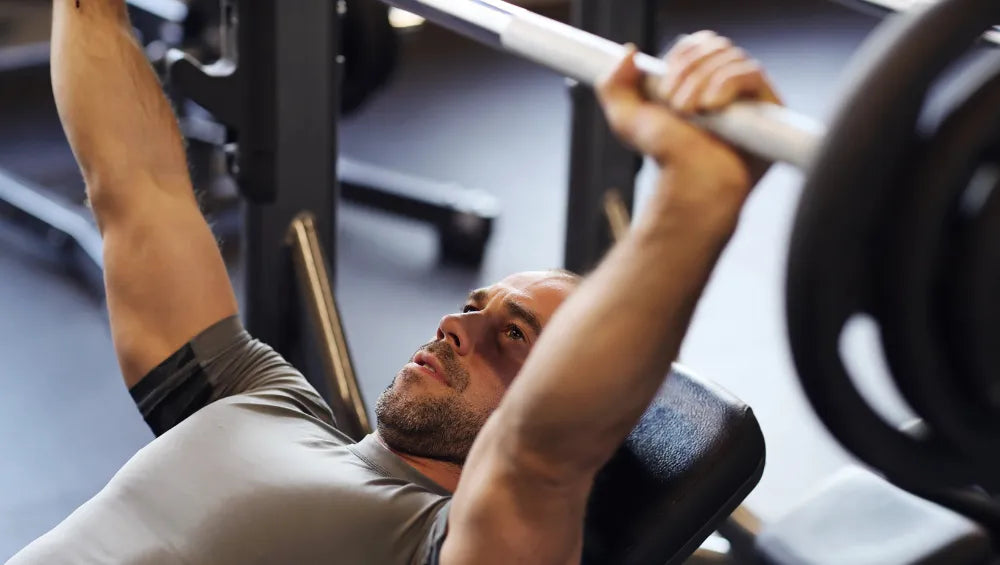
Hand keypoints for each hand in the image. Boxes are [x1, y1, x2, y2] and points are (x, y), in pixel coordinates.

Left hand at [596, 31, 781, 227]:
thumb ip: (613, 85)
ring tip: (691, 113)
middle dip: (689, 70)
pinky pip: (753, 74)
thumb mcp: (627, 120)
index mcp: (699, 81)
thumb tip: (628, 53)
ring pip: (732, 57)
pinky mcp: (769, 108)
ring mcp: (749, 96)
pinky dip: (727, 83)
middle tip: (675, 105)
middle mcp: (726, 85)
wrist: (690, 186)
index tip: (664, 89)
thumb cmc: (666, 160)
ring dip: (703, 81)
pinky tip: (712, 107)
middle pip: (716, 45)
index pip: (698, 44)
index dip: (681, 57)